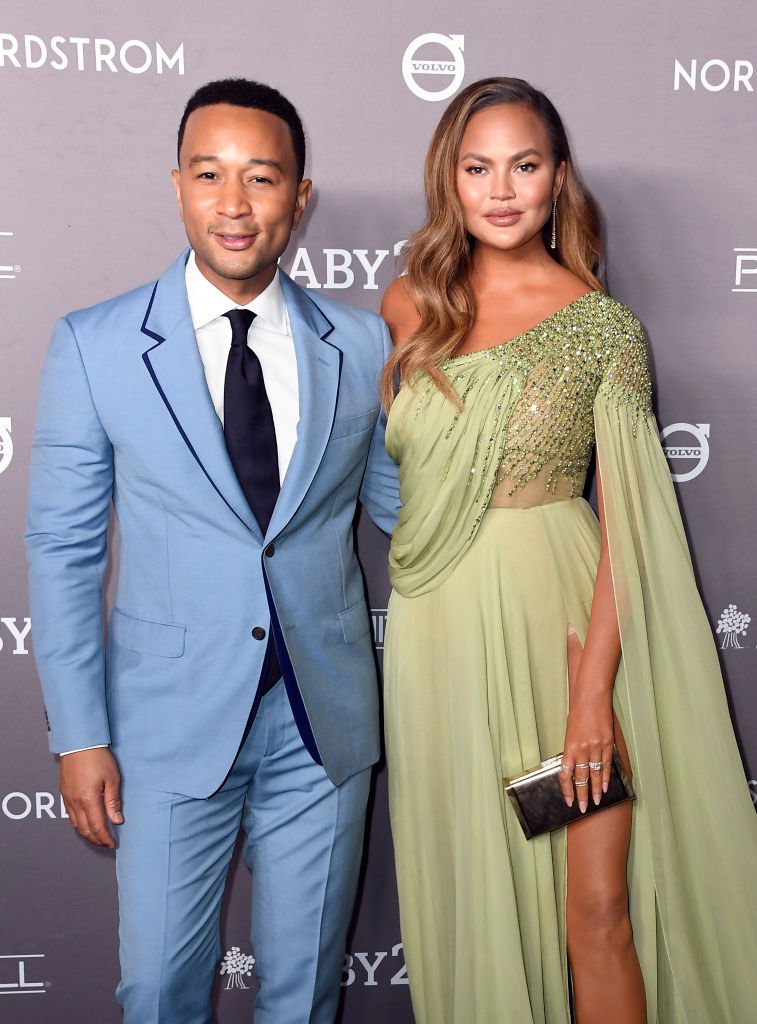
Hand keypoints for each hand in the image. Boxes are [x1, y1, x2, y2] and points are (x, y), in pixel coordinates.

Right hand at [60, 748, 122, 847]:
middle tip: (106, 843)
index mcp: (88, 800)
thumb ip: (113, 801)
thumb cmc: (98, 758)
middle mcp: (75, 802)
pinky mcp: (64, 793)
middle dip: (96, 839)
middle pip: (85, 829)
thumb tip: (117, 820)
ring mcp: (67, 798)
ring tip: (97, 836)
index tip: (112, 843)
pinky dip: (78, 823)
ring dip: (86, 833)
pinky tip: (85, 822)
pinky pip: (70, 815)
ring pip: (75, 824)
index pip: (97, 827)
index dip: (105, 838)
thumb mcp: (112, 779)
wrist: (79, 743)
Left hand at [558, 695, 613, 812]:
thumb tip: (573, 768)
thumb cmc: (578, 714)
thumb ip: (572, 751)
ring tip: (596, 802)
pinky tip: (604, 787)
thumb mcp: (570, 733)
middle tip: (582, 808)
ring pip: (595, 774)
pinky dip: (605, 778)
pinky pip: (606, 765)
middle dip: (581, 795)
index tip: (568, 800)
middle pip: (581, 778)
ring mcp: (595, 747)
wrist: (591, 698)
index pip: (566, 774)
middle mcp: (582, 750)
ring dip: (595, 790)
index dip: (567, 789)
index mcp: (569, 747)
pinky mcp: (607, 744)